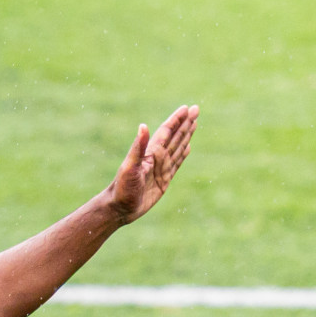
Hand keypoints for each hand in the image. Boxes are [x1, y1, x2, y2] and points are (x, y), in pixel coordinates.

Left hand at [104, 104, 197, 223]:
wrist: (120, 208)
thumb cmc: (122, 188)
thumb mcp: (130, 167)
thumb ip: (138, 148)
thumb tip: (143, 126)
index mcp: (150, 152)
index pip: (166, 131)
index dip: (176, 120)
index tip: (187, 108)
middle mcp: (157, 158)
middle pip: (175, 136)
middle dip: (185, 123)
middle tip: (196, 109)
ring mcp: (161, 168)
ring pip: (178, 147)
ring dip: (186, 135)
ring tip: (194, 123)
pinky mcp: (164, 180)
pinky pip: (177, 163)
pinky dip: (183, 154)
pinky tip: (188, 147)